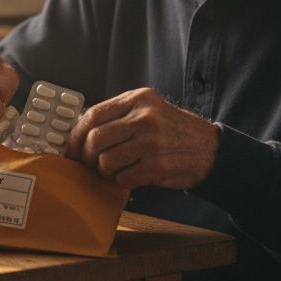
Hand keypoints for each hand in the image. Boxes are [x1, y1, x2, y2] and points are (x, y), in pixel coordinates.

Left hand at [66, 88, 219, 189]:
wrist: (209, 149)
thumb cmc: (172, 130)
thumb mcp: (148, 109)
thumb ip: (118, 115)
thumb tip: (80, 132)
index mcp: (138, 99)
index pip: (93, 115)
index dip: (76, 135)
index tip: (71, 148)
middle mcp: (145, 117)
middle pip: (96, 139)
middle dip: (86, 156)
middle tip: (88, 164)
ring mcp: (152, 142)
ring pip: (106, 161)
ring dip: (104, 171)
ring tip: (113, 170)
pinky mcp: (158, 165)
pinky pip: (123, 178)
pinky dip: (120, 181)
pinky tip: (129, 176)